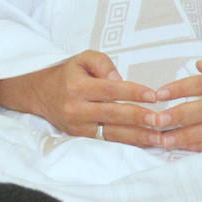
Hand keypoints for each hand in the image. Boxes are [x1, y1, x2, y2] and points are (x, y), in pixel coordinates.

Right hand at [0, 50, 162, 147]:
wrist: (40, 95)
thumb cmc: (68, 74)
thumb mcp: (82, 58)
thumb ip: (102, 63)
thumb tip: (119, 79)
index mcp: (77, 87)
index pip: (109, 90)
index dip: (132, 92)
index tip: (153, 95)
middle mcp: (76, 109)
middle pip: (113, 114)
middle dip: (139, 118)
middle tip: (161, 120)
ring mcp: (78, 127)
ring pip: (112, 133)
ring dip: (138, 137)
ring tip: (159, 138)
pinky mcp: (81, 138)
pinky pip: (108, 141)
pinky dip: (128, 143)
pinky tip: (146, 143)